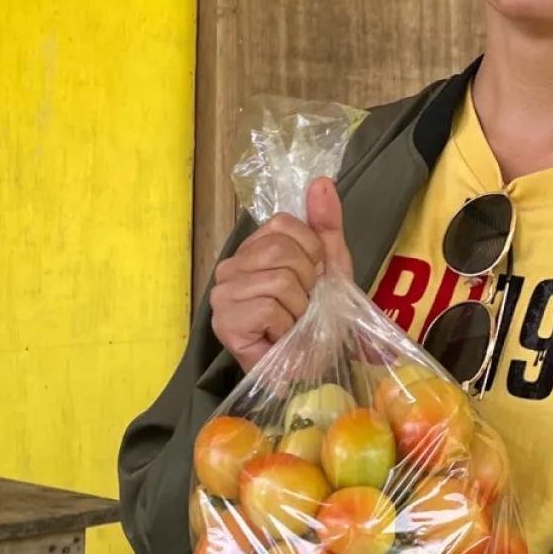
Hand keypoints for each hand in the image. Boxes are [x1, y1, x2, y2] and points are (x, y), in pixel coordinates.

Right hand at [211, 178, 354, 370]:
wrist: (309, 372)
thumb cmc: (315, 323)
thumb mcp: (330, 268)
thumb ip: (326, 225)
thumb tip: (321, 181)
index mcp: (251, 251)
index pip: (284, 224)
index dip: (312, 253)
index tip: (314, 281)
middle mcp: (229, 268)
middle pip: (281, 250)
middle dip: (308, 282)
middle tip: (304, 307)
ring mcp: (222, 296)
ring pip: (279, 280)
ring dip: (300, 309)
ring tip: (293, 325)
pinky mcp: (225, 322)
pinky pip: (270, 307)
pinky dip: (287, 326)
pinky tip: (280, 338)